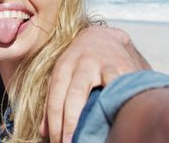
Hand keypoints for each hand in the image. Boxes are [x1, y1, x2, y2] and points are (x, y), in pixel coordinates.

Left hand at [42, 25, 150, 142]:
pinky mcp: (124, 66)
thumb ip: (52, 103)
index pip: (55, 98)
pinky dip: (123, 99)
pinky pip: (124, 85)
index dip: (55, 122)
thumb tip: (43, 133)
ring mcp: (105, 64)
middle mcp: (82, 64)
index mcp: (62, 68)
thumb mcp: (61, 77)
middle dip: (72, 121)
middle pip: (75, 94)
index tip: (58, 141)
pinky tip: (121, 116)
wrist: (102, 36)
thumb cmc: (78, 64)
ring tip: (99, 133)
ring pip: (101, 89)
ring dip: (101, 112)